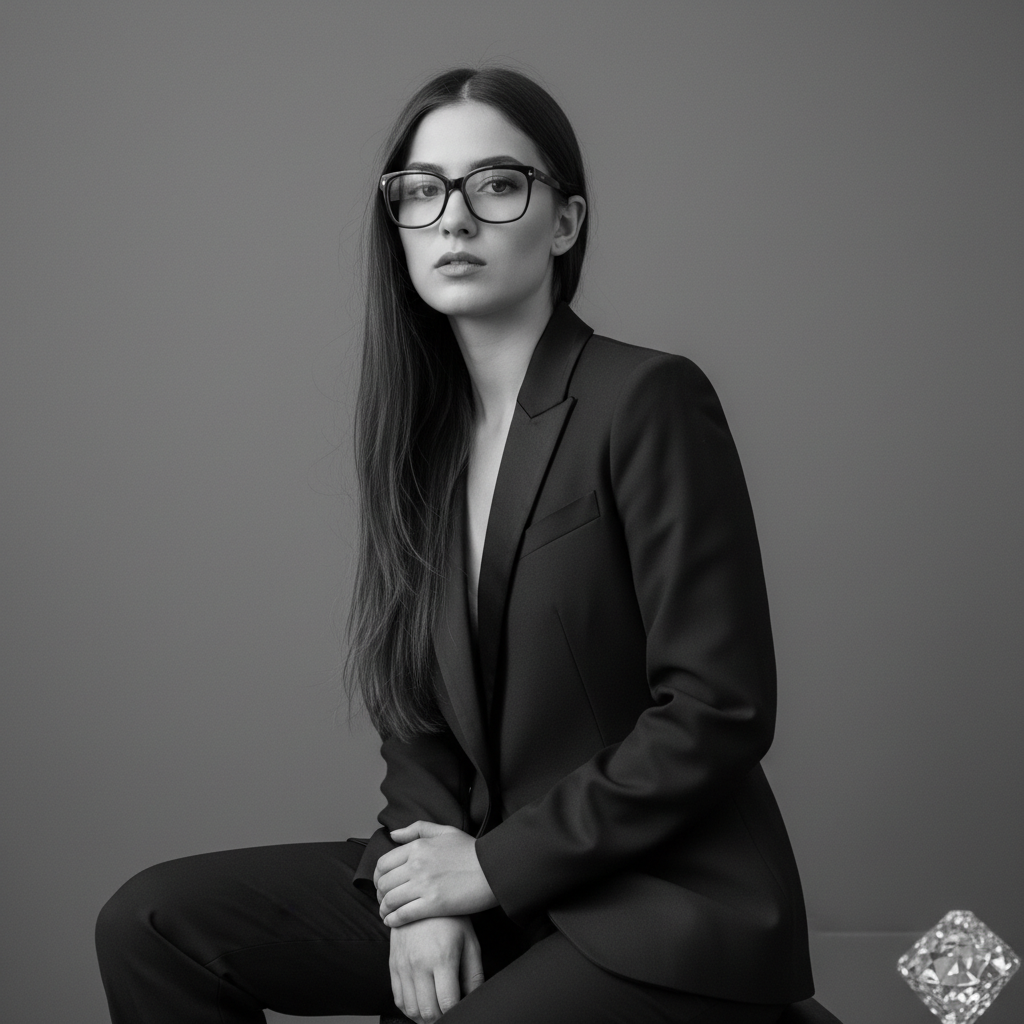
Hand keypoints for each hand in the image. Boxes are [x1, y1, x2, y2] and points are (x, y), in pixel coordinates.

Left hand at [374, 821, 498, 926]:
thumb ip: (417, 829)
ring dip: (384, 909)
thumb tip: (392, 834)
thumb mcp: (445, 831)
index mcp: (418, 846)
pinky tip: (393, 922)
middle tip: (384, 901)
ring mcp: (424, 885)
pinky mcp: (433, 905)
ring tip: (387, 913)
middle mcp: (417, 864)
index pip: (383, 863)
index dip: (378, 877)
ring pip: (390, 900)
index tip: (382, 884)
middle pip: (384, 883)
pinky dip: (393, 920)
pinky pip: (403, 915)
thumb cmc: (472, 850)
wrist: (495, 868)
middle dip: (380, 894)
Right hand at [389, 916, 483, 1023]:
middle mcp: (419, 964)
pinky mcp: (393, 965)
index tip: (462, 1010)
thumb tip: (475, 1000)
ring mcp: (403, 965)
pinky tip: (422, 1005)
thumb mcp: (470, 942)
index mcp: (442, 958)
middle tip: (451, 1013)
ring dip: (425, 1018)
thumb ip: (474, 975)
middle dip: (442, 1019)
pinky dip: (410, 1009)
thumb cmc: (451, 920)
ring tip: (438, 1013)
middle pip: (428, 1011)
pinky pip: (398, 999)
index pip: (447, 1003)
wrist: (421, 896)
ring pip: (411, 1009)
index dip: (456, 1013)